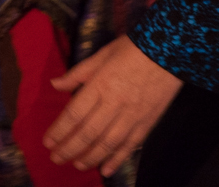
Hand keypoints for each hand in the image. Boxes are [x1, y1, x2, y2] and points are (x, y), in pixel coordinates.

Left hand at [44, 34, 181, 176]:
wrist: (170, 49)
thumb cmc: (132, 49)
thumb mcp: (102, 54)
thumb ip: (78, 73)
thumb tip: (55, 84)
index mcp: (100, 84)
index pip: (75, 113)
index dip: (59, 130)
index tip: (48, 142)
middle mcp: (115, 103)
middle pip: (88, 132)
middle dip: (70, 149)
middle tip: (56, 158)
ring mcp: (133, 115)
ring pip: (108, 143)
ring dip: (91, 157)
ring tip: (77, 165)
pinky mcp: (148, 122)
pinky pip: (131, 145)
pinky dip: (118, 159)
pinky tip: (107, 170)